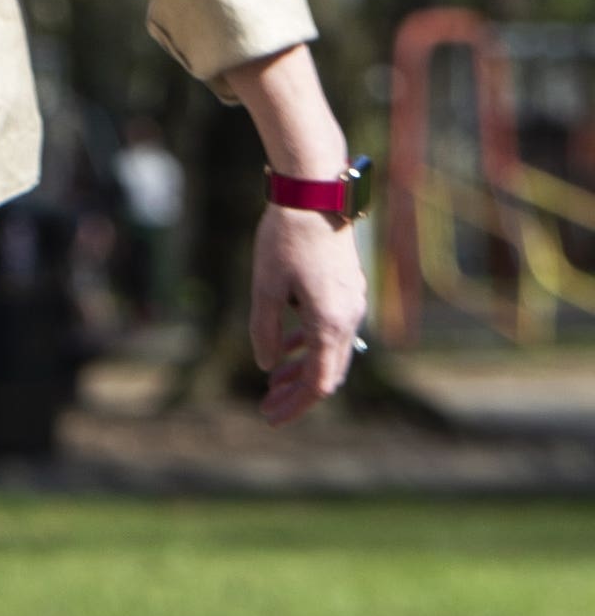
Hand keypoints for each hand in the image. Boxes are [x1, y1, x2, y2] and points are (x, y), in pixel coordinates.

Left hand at [250, 201, 367, 424]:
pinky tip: (288, 348)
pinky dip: (310, 345)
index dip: (296, 406)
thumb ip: (265, 330)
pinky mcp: (347, 290)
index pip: (319, 383)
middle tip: (268, 408)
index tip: (271, 418)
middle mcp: (350, 319)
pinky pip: (331, 330)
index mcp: (331, 323)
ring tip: (273, 382)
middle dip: (298, 395)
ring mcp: (352, 304)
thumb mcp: (264, 287)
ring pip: (330, 352)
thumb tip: (268, 366)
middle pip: (328, 373)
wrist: (316, 197)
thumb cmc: (286, 239)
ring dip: (303, 369)